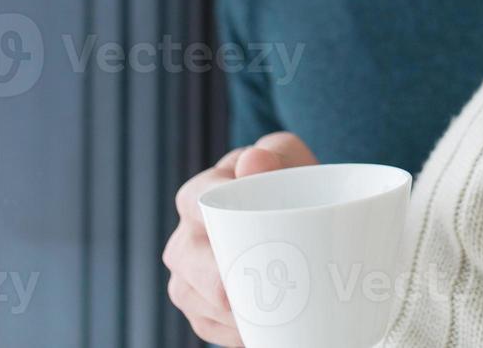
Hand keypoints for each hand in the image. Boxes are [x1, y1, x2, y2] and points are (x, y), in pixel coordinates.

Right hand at [162, 132, 316, 344]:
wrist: (297, 217)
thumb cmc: (288, 182)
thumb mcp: (288, 157)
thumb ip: (275, 153)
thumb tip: (253, 162)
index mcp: (197, 196)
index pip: (195, 201)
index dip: (220, 213)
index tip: (255, 223)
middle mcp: (184, 240)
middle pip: (198, 265)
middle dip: (236, 276)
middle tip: (280, 279)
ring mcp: (187, 280)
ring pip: (206, 304)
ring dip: (245, 309)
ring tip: (285, 304)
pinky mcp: (200, 313)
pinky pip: (214, 328)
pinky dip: (244, 330)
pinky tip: (269, 324)